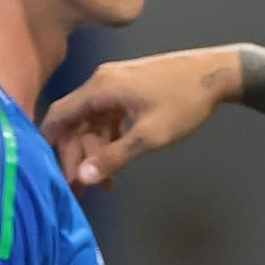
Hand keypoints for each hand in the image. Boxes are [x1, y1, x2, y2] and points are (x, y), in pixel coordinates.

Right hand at [44, 48, 238, 187]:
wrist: (216, 74)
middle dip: (76, 156)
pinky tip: (116, 162)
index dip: (50, 144)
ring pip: (92, 122)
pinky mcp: (129, 89)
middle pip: (75, 122)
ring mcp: (115, 84)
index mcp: (101, 88)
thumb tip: (82, 177)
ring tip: (102, 184)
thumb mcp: (149, 136)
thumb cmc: (184, 103)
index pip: (60, 115)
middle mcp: (102, 82)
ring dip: (94, 152)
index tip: (48, 171)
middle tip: (80, 190)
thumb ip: (113, 156)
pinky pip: (107, 116)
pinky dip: (108, 139)